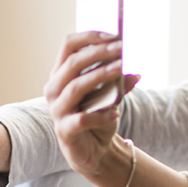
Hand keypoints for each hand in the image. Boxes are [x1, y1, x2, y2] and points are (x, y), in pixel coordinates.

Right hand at [44, 31, 139, 179]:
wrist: (94, 151)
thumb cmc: (98, 116)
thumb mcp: (110, 94)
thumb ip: (117, 80)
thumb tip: (133, 70)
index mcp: (61, 74)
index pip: (69, 45)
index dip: (90, 37)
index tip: (114, 35)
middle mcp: (54, 89)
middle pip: (72, 63)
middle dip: (99, 53)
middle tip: (122, 49)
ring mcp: (57, 110)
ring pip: (76, 87)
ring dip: (100, 76)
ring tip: (121, 70)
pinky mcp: (64, 131)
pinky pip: (81, 119)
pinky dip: (100, 115)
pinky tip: (116, 113)